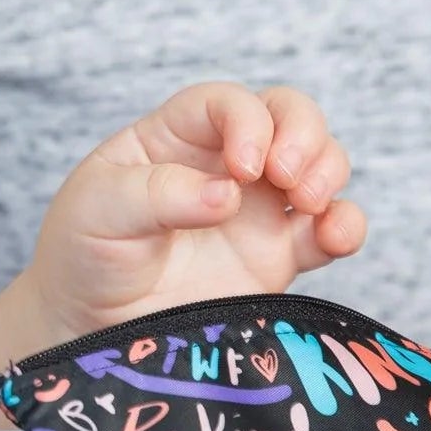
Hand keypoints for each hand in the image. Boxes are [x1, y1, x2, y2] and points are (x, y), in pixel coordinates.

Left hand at [25, 82, 365, 348]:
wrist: (89, 327)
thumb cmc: (83, 253)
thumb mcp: (97, 211)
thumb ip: (157, 194)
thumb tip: (229, 195)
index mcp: (174, 137)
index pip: (225, 103)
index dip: (247, 122)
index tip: (243, 168)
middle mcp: (222, 163)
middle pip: (287, 115)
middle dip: (303, 133)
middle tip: (286, 178)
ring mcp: (255, 208)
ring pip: (318, 163)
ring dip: (329, 171)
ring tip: (308, 204)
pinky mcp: (277, 257)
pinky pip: (330, 229)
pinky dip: (346, 225)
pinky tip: (335, 236)